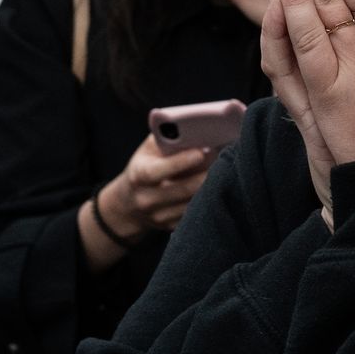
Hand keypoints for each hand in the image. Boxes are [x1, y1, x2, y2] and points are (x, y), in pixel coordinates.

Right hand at [98, 133, 215, 237]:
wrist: (128, 205)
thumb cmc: (144, 166)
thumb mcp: (147, 150)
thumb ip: (166, 137)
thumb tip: (192, 126)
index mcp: (139, 176)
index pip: (157, 171)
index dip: (180, 162)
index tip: (201, 152)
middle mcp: (147, 199)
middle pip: (183, 189)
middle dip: (206, 174)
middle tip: (226, 158)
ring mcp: (159, 217)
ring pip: (194, 203)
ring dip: (212, 186)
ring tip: (226, 170)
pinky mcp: (171, 227)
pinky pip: (196, 214)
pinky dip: (208, 199)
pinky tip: (218, 186)